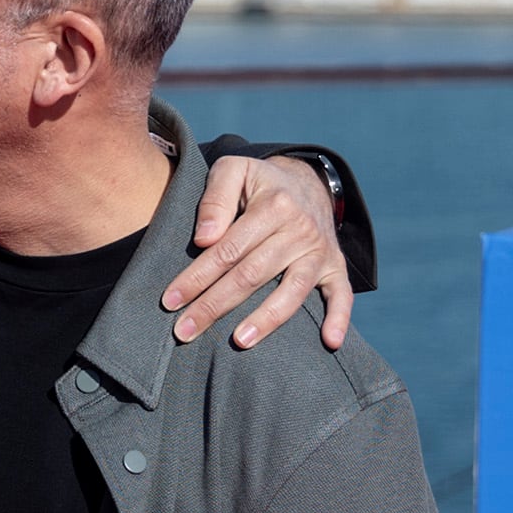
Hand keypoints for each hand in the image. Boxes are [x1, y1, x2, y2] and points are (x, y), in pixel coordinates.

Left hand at [164, 154, 349, 350]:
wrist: (307, 181)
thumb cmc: (259, 182)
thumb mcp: (233, 170)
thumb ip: (215, 198)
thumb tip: (204, 239)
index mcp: (273, 206)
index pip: (228, 250)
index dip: (197, 277)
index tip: (171, 301)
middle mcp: (300, 230)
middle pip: (252, 275)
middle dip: (215, 306)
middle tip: (184, 331)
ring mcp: (319, 251)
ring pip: (292, 291)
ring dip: (266, 320)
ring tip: (239, 342)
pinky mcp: (335, 266)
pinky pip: (342, 294)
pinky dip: (339, 318)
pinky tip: (330, 343)